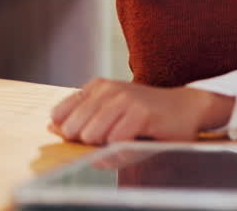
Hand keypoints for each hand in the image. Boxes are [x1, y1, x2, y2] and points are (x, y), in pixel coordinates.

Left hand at [48, 78, 234, 144]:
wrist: (185, 109)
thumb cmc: (146, 117)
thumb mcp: (110, 114)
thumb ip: (81, 120)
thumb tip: (51, 128)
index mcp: (96, 87)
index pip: (60, 113)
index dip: (67, 132)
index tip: (81, 138)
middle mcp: (107, 89)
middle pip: (74, 127)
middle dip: (86, 142)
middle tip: (108, 140)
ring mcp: (124, 98)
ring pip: (93, 134)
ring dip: (104, 146)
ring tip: (122, 140)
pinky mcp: (141, 112)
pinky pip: (116, 140)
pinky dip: (120, 149)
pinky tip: (133, 141)